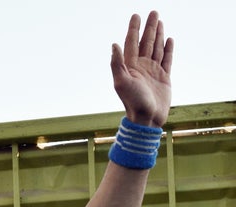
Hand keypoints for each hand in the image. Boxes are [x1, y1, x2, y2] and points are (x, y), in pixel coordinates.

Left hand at [111, 11, 173, 126]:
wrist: (147, 118)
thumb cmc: (132, 102)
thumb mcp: (121, 82)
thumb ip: (117, 64)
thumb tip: (113, 44)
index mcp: (129, 67)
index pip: (131, 43)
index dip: (133, 29)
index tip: (136, 15)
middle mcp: (140, 67)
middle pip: (145, 42)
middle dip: (149, 27)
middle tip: (153, 12)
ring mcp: (153, 71)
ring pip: (156, 48)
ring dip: (158, 35)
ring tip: (160, 21)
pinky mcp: (164, 77)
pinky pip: (166, 59)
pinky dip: (168, 49)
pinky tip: (169, 39)